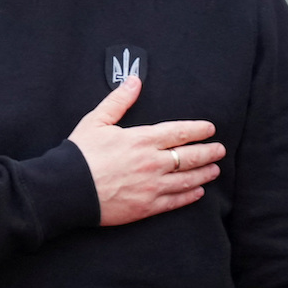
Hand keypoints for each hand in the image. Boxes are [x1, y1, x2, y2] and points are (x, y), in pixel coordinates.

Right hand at [68, 76, 222, 225]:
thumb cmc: (80, 154)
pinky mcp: (146, 207)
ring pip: (187, 179)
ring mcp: (152, 186)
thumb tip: (134, 80)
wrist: (67, 189)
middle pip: (189, 156)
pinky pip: (175, 201)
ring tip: (214, 170)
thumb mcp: (97, 120)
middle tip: (220, 150)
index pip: (179, 132)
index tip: (210, 129)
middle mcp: (152, 162)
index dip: (197, 130)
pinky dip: (189, 196)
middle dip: (208, 152)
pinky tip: (198, 193)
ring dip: (204, 174)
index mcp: (142, 139)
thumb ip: (119, 100)